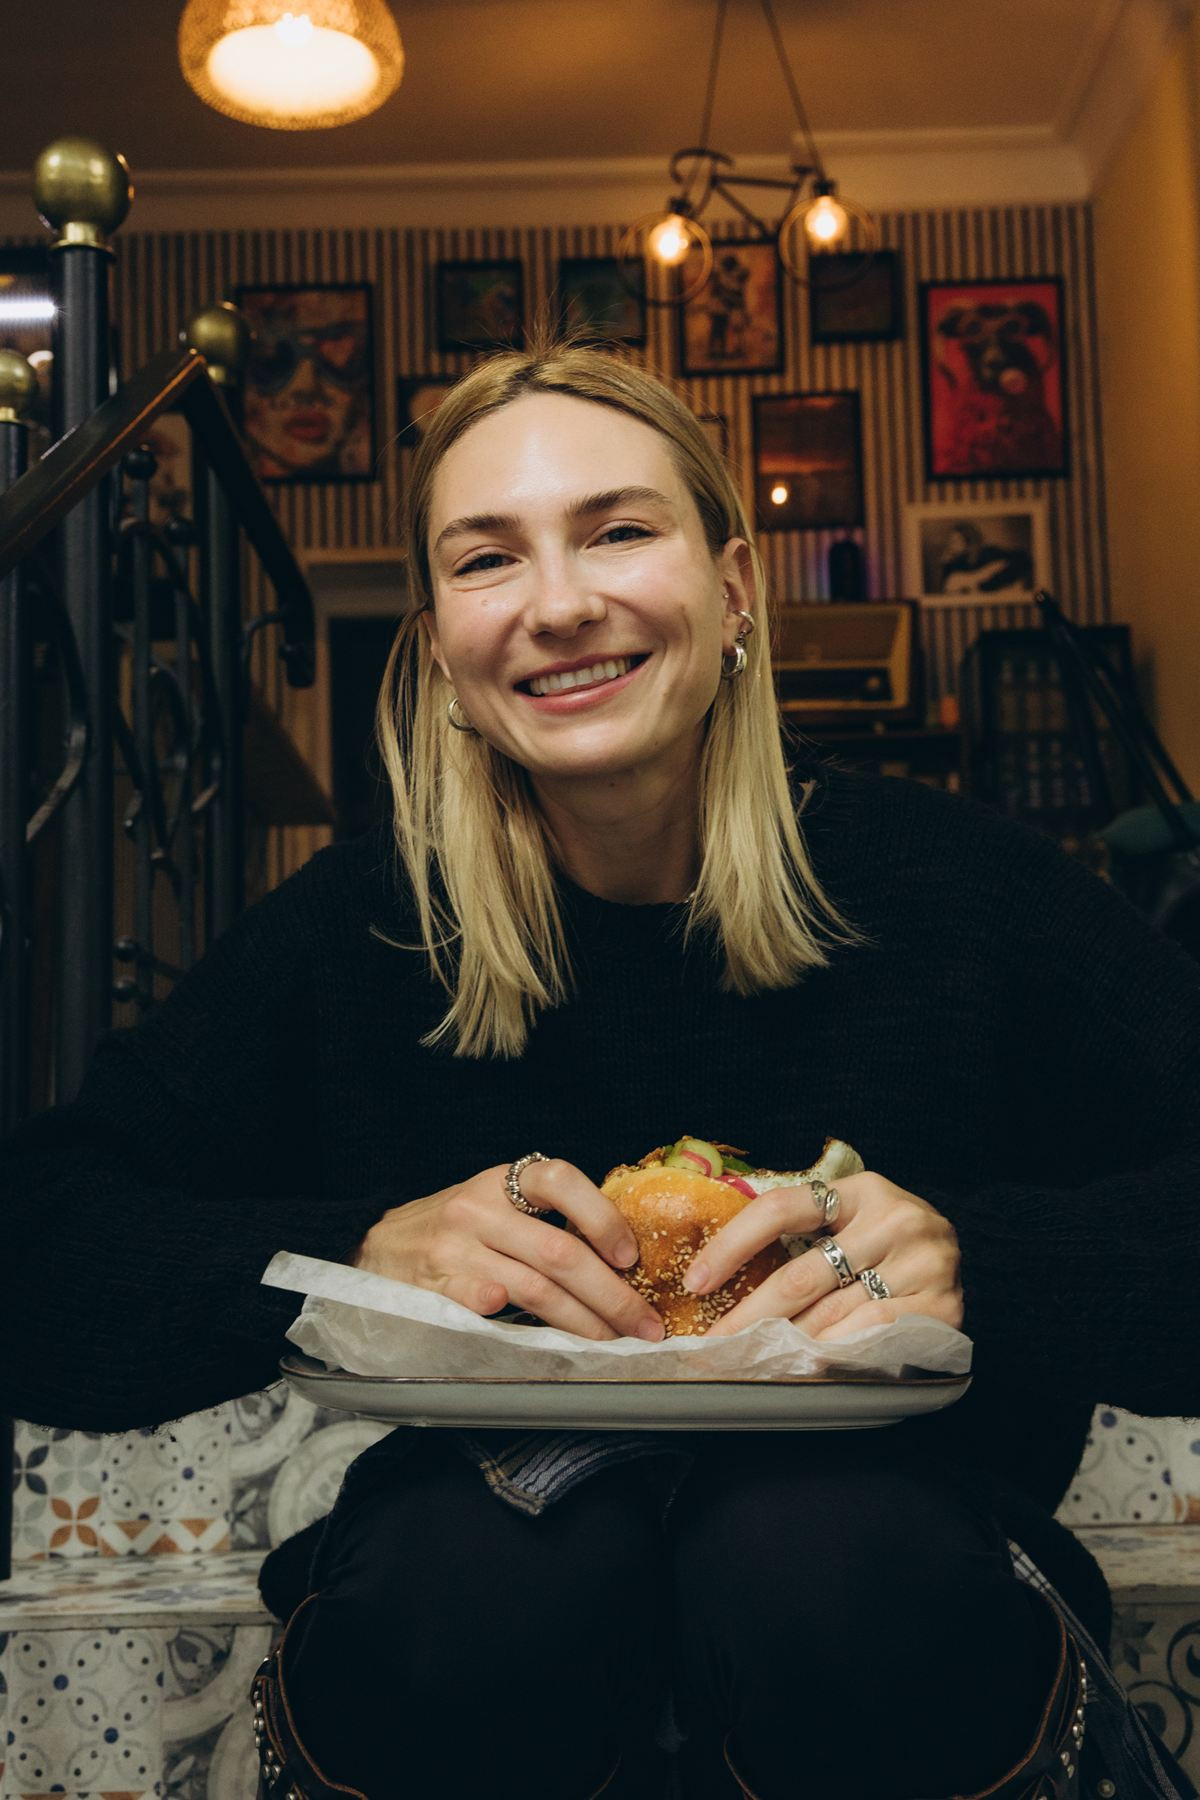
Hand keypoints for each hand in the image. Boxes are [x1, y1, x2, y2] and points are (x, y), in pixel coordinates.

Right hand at [350, 1159, 665, 1342]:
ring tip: (613, 1343)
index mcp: (504, 1180)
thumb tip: (623, 1257)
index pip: (561, 1180)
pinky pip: (490, 1310)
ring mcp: (456, 1248)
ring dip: (584, 1323)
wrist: (378, 1245)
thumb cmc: (457, 1227)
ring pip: (536, 1290)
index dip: (603, 1217)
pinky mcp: (438, 1287)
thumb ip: (546, 1217)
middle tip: (644, 1324)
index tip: (631, 1256)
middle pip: (560, 1251)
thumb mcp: (498, 1202)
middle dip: (612, 1294)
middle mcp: (480, 1208)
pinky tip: (553, 1346)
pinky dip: (523, 1328)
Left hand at [682, 1170, 962, 1340]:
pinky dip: (831, 1351)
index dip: (732, 1245)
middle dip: (748, 1315)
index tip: (695, 1280)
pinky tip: (804, 1363)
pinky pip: (868, 1334)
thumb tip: (716, 1275)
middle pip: (801, 1275)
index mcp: (861, 1189)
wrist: (958, 1258)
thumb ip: (801, 1233)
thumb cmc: (884, 1241)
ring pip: (831, 1313)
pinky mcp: (941, 1305)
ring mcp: (921, 1262)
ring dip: (784, 1342)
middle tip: (713, 1343)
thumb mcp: (848, 1219)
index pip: (780, 1209)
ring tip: (749, 1359)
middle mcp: (894, 1219)